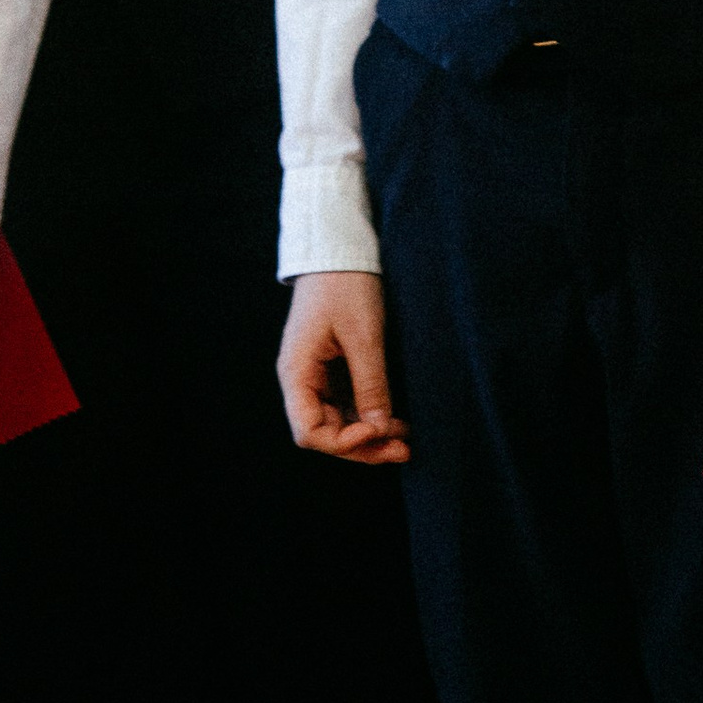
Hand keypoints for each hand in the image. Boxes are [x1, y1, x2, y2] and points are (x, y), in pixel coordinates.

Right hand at [280, 272, 405, 463]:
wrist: (340, 250)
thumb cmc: (345, 285)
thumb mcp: (363, 335)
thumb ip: (371, 384)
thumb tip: (379, 430)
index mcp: (296, 372)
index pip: (308, 431)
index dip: (342, 442)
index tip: (377, 433)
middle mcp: (302, 380)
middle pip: (325, 433)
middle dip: (363, 447)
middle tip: (403, 451)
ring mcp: (317, 376)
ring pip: (339, 422)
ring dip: (370, 435)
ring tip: (405, 440)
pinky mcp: (333, 369)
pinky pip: (348, 404)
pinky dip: (370, 416)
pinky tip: (396, 421)